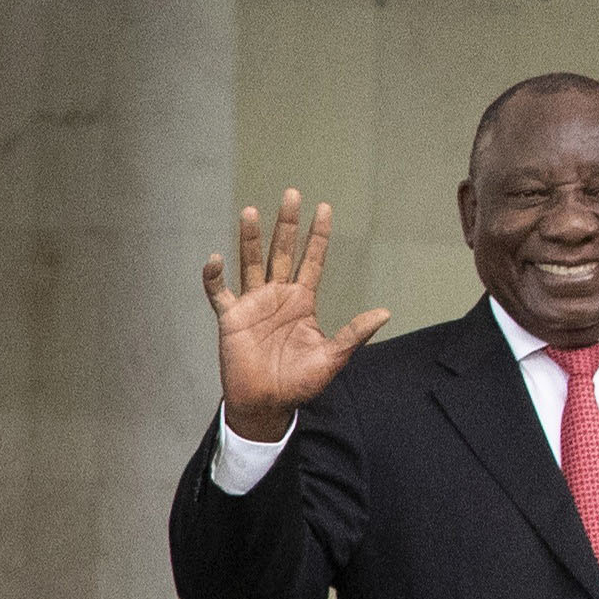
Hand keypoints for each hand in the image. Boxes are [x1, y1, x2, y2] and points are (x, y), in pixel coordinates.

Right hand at [200, 188, 388, 441]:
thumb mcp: (333, 358)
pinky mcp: (231, 319)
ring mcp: (253, 305)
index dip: (318, 235)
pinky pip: (219, 293)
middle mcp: (278, 296)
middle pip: (283, 252)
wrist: (266, 405)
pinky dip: (214, 277)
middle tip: (292, 194)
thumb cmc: (299, 384)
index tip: (324, 208)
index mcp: (302, 302)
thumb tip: (384, 313)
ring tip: (250, 211)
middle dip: (287, 224)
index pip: (312, 260)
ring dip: (250, 238)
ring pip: (251, 263)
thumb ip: (353, 333)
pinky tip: (214, 260)